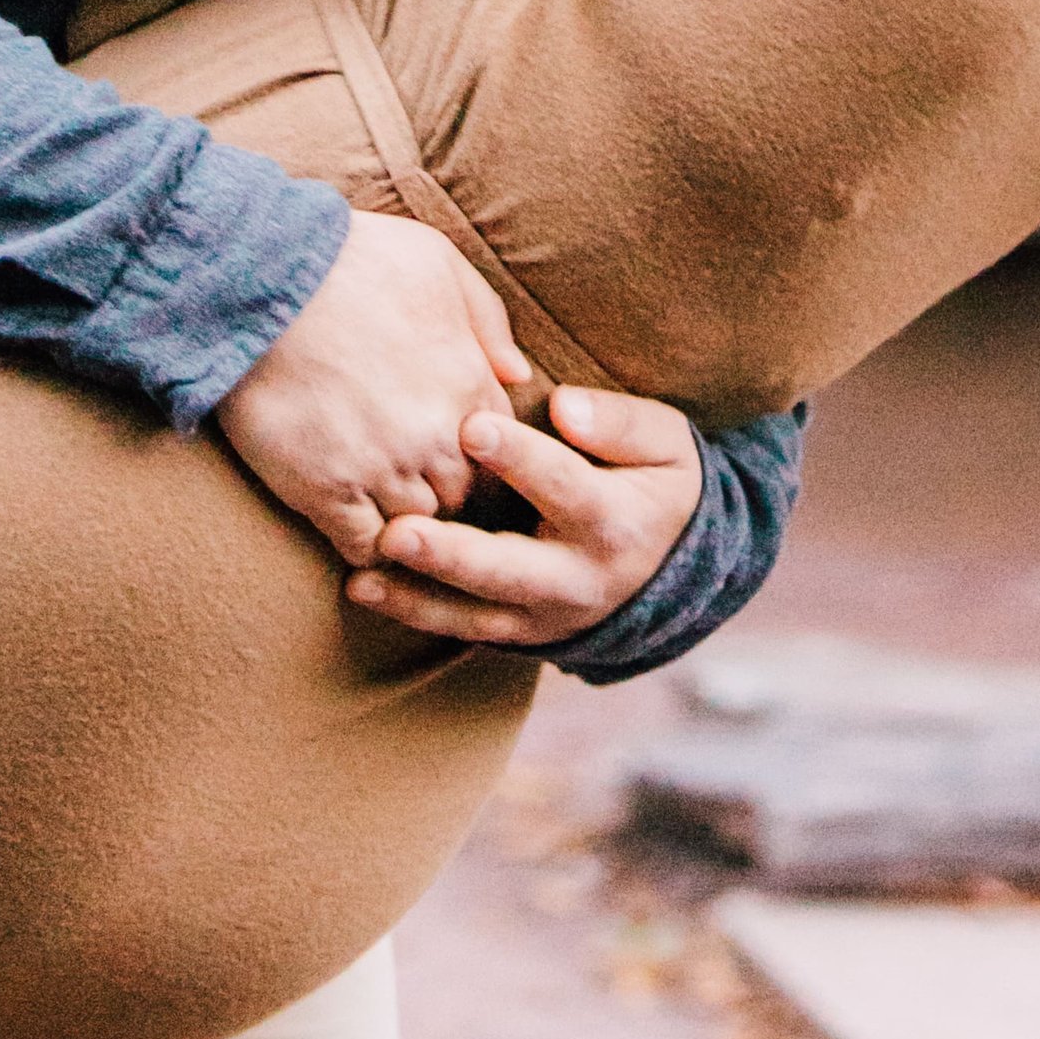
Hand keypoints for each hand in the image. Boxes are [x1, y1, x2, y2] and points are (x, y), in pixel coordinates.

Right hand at [215, 208, 532, 567]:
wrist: (261, 279)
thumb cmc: (350, 259)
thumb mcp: (438, 263)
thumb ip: (487, 321)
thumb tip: (516, 374)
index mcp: (468, 381)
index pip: (506, 454)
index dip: (486, 461)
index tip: (463, 460)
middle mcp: (435, 434)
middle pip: (467, 498)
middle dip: (452, 497)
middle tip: (425, 492)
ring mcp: (382, 468)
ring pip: (421, 528)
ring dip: (412, 526)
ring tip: (393, 515)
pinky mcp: (326, 492)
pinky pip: (366, 548)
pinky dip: (369, 548)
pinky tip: (359, 530)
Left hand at [344, 384, 703, 645]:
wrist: (676, 568)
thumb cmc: (659, 483)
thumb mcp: (666, 444)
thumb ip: (619, 423)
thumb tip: (564, 406)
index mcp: (614, 522)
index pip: (564, 486)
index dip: (520, 458)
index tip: (471, 426)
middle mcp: (578, 578)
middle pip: (508, 569)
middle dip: (451, 554)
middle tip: (398, 532)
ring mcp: (546, 615)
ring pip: (476, 614)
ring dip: (417, 597)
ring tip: (362, 578)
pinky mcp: (521, 632)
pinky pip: (464, 629)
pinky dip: (415, 613)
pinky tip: (366, 590)